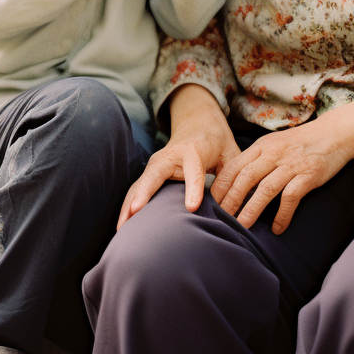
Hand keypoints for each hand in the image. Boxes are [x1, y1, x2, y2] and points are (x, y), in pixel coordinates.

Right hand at [117, 83, 239, 228]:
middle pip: (154, 175)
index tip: (192, 208)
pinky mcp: (149, 174)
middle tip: (134, 212)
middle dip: (143, 193)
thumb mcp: (231, 154)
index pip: (193, 170)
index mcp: (194, 151)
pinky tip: (123, 227)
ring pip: (140, 185)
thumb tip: (230, 208)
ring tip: (122, 229)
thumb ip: (232, 176)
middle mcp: (170, 157)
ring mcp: (156, 165)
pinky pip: (137, 191)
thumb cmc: (217, 143)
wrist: (198, 124)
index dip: (193, 188)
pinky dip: (128, 207)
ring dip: (129, 205)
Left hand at [211, 101, 353, 234]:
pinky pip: (291, 197)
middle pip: (245, 178)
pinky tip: (278, 228)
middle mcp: (273, 154)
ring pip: (265, 189)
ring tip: (242, 227)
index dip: (221, 186)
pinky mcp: (308, 175)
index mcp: (261, 146)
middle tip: (221, 219)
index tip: (212, 203)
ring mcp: (291, 164)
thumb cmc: (300, 143)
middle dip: (231, 200)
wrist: (334, 134)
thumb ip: (256, 159)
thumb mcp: (274, 144)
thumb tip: (235, 183)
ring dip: (251, 209)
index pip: (234, 166)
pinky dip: (283, 214)